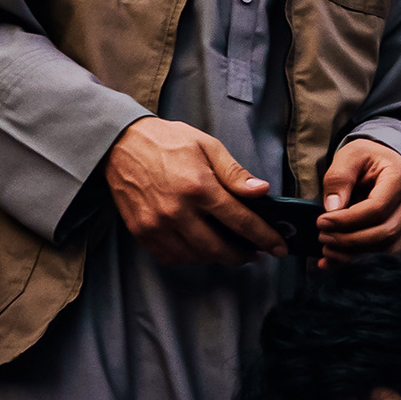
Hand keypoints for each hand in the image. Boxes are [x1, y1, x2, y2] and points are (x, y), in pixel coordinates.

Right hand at [103, 117, 284, 264]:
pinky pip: (170, 256)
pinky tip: (200, 247)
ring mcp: (156, 225)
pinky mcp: (141, 232)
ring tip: (229, 249)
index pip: (240, 221)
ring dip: (216, 257)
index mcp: (199, 187)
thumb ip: (235, 174)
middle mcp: (177, 211)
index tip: (278, 247)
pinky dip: (189, 257)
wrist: (121, 144)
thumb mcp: (208, 146)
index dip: (264, 237)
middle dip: (242, 255)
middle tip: (254, 253)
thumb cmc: (168, 142)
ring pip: (195, 256)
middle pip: (218, 248)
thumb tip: (262, 192)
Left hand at [317, 137, 400, 260]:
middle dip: (349, 240)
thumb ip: (339, 178)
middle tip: (322, 237)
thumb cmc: (367, 159)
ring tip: (328, 248)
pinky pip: (387, 256)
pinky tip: (337, 260)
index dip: (347, 220)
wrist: (385, 166)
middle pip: (385, 232)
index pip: (377, 208)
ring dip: (354, 255)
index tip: (321, 221)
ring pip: (388, 249)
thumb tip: (333, 208)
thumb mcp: (349, 156)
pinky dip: (360, 261)